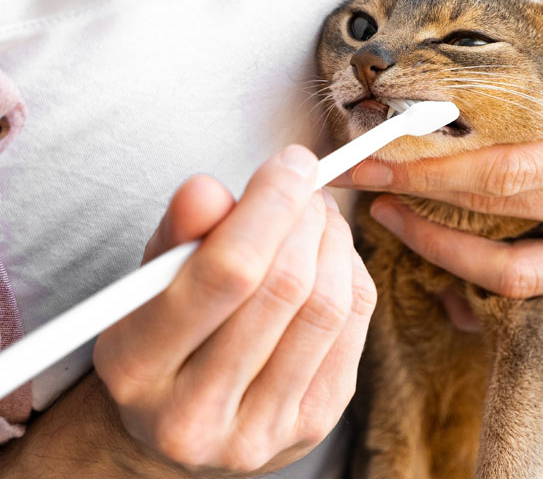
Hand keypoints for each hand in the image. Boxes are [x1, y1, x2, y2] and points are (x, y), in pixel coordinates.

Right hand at [84, 146, 375, 475]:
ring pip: (326, 308)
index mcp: (138, 370)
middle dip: (304, 218)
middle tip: (304, 185)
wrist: (178, 424)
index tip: (291, 162)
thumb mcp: (151, 280)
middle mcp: (195, 414)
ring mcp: (260, 430)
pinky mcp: (312, 425)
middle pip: (284, 289)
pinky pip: (354, 328)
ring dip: (334, 241)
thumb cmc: (162, 334)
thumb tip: (207, 189)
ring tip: (318, 215)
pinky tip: (332, 255)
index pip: (224, 274)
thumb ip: (178, 233)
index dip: (269, 206)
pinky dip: (351, 274)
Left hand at [334, 0, 542, 312]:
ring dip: (442, 252)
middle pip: (500, 211)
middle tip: (362, 178)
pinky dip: (497, 295)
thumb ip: (527, 1)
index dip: (428, 167)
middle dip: (418, 196)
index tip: (368, 156)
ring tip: (393, 217)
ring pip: (517, 275)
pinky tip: (452, 271)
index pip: (506, 166)